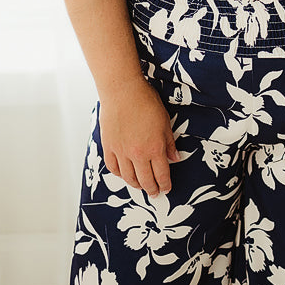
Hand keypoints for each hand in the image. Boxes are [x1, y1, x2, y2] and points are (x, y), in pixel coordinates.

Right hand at [99, 78, 179, 196]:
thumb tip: (175, 158)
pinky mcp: (108, 147)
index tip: (166, 188)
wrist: (123, 91)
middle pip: (145, 180)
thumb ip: (169, 142)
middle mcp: (137, 154)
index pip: (161, 174)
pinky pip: (113, 167)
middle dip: (152, 189)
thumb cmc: (146, 101)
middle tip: (155, 193)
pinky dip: (119, 174)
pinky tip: (124, 174)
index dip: (165, 184)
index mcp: (154, 148)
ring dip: (136, 185)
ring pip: (128, 177)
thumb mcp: (165, 121)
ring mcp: (121, 152)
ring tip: (140, 186)